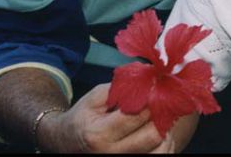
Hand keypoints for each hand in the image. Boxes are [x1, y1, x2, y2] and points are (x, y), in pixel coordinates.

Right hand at [38, 83, 165, 152]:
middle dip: (160, 116)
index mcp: (99, 134)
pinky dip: (162, 145)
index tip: (156, 90)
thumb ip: (120, 88)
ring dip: (164, 131)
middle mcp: (111, 153)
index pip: (136, 115)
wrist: (66, 142)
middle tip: (161, 104)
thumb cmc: (82, 118)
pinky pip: (157, 156)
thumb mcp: (94, 97)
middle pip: (152, 135)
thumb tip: (148, 80)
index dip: (150, 100)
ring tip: (158, 118)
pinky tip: (155, 132)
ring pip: (159, 149)